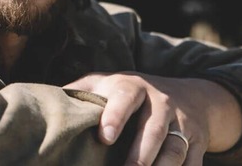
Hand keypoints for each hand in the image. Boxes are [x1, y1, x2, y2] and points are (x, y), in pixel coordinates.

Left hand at [64, 72, 241, 164]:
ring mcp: (182, 124)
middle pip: (153, 129)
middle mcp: (160, 103)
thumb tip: (44, 102)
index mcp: (133, 87)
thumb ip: (80, 92)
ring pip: (175, 149)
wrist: (190, 96)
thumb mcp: (107, 84)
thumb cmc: (132, 94)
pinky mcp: (197, 143)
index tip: (103, 137)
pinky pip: (192, 163)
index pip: (125, 98)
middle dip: (140, 153)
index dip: (114, 116)